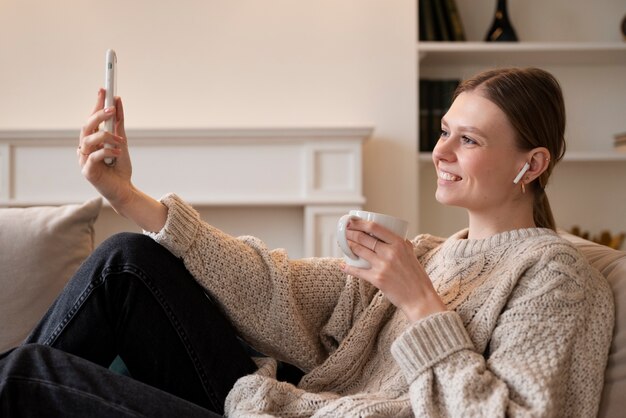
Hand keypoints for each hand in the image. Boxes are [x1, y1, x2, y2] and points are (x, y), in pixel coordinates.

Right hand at [78, 89, 132, 212]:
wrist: (124, 190)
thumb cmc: (120, 167)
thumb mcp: (122, 142)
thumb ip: (118, 124)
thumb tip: (118, 102)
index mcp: (92, 140)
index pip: (92, 118)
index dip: (97, 104)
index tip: (104, 89)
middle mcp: (85, 148)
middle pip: (86, 126)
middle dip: (99, 115)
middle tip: (112, 108)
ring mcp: (84, 159)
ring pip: (88, 139)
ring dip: (106, 136)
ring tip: (120, 141)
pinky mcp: (87, 172)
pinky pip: (94, 157)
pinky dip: (107, 152)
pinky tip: (117, 153)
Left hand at [340, 219, 446, 321]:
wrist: (419, 298)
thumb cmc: (416, 277)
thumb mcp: (411, 254)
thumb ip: (402, 244)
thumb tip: (394, 235)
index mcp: (399, 243)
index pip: (375, 227)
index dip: (360, 223)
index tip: (352, 222)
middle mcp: (390, 252)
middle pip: (364, 238)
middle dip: (350, 233)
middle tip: (345, 232)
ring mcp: (383, 266)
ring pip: (359, 251)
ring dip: (348, 246)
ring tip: (343, 244)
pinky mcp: (377, 279)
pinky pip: (358, 271)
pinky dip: (348, 268)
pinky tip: (343, 265)